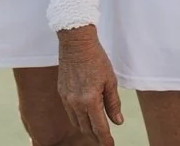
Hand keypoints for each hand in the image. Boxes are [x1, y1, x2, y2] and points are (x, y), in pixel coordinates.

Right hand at [56, 27, 123, 145]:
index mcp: (90, 100)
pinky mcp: (62, 93)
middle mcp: (76, 103)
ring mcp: (67, 99)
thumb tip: (118, 122)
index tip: (110, 145)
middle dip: (96, 136)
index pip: (99, 128)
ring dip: (86, 128)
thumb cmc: (96, 59)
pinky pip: (70, 112)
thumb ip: (113, 104)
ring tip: (96, 130)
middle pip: (86, 128)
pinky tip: (85, 115)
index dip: (106, 140)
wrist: (76, 44)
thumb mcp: (110, 81)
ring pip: (76, 122)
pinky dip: (78, 118)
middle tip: (105, 139)